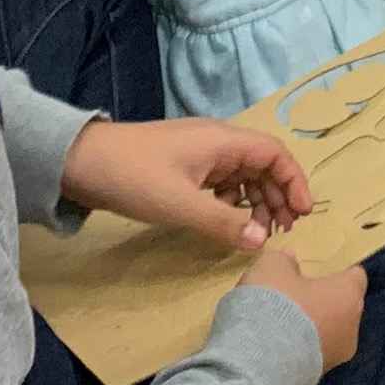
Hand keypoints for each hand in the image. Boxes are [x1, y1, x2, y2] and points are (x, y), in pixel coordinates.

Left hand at [64, 118, 315, 250]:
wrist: (81, 163)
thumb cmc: (133, 176)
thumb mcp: (181, 205)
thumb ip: (224, 224)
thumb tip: (262, 242)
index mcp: (223, 141)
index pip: (275, 153)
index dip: (295, 181)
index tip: (303, 214)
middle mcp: (217, 143)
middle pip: (263, 165)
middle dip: (278, 196)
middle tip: (284, 232)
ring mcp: (199, 155)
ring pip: (243, 176)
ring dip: (257, 202)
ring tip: (260, 233)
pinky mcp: (183, 169)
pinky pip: (221, 183)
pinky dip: (232, 203)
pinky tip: (227, 224)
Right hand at [238, 244, 366, 369]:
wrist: (258, 362)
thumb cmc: (275, 303)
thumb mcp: (272, 267)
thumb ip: (285, 260)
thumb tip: (291, 260)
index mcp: (349, 295)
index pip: (356, 277)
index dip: (338, 272)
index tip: (320, 271)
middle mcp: (352, 328)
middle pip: (343, 308)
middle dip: (323, 301)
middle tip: (296, 295)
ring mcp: (336, 358)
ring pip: (328, 334)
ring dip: (311, 328)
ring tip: (281, 323)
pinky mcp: (317, 378)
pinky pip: (311, 355)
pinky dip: (299, 348)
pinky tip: (275, 344)